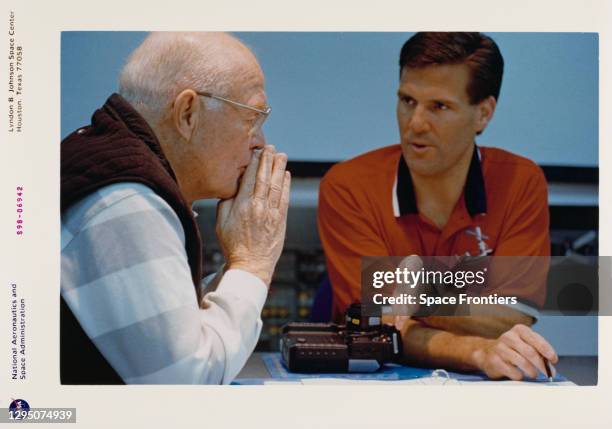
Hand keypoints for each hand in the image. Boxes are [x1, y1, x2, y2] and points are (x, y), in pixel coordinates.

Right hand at [215, 145, 290, 284]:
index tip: (257, 151)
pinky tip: (286, 175)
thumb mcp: (221, 223)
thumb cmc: (233, 245)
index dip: (254, 163)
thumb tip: (233, 186)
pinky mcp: (281, 220)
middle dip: (268, 161)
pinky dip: (285, 185)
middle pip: (264, 178)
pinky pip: (284, 198)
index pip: (249, 178)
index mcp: (242, 206)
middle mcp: (258, 207)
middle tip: (271, 147)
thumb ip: (226, 202)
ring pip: (276, 186)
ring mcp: (271, 213)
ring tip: (281, 155)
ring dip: (279, 169)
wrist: (251, 265)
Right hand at [472, 324, 557, 379]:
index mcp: (519, 330)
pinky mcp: (494, 361)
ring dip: (532, 371)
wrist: (487, 352)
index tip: (553, 360)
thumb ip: (538, 350)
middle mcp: (508, 337)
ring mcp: (500, 348)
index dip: (547, 350)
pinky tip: (519, 374)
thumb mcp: (525, 343)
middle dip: (542, 365)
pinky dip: (520, 375)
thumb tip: (550, 363)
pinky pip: (513, 371)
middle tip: (549, 373)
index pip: (536, 339)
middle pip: (530, 352)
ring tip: (533, 374)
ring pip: (522, 362)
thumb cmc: (512, 349)